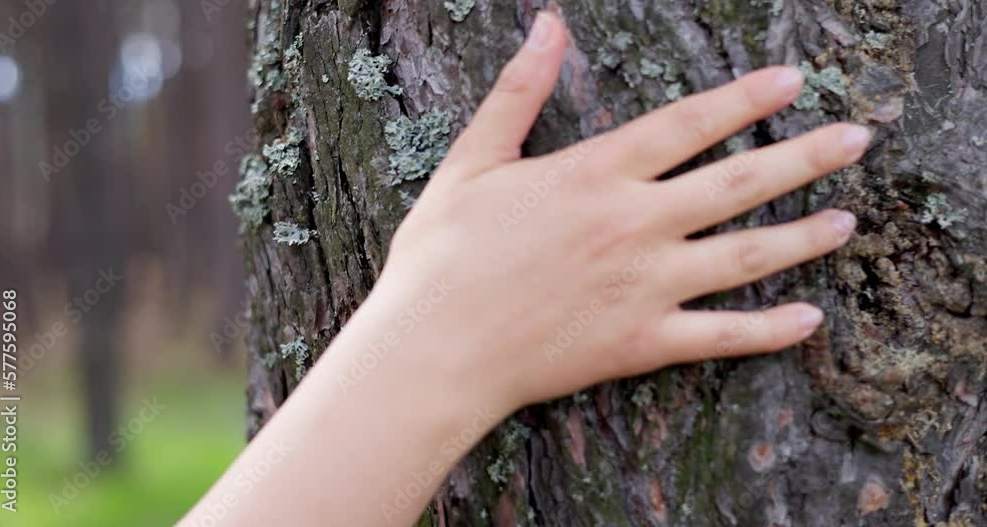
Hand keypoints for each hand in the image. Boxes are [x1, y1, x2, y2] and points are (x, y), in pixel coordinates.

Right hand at [371, 12, 867, 415]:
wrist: (434, 349)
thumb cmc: (442, 255)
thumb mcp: (472, 160)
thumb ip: (517, 91)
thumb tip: (547, 24)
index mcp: (595, 174)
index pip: (687, 124)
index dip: (743, 99)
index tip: (793, 81)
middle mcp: (634, 224)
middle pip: (738, 183)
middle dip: (804, 158)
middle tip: (858, 140)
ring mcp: (646, 286)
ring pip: (744, 255)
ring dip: (802, 237)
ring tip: (848, 222)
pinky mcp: (642, 343)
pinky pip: (721, 337)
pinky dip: (769, 331)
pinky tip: (809, 320)